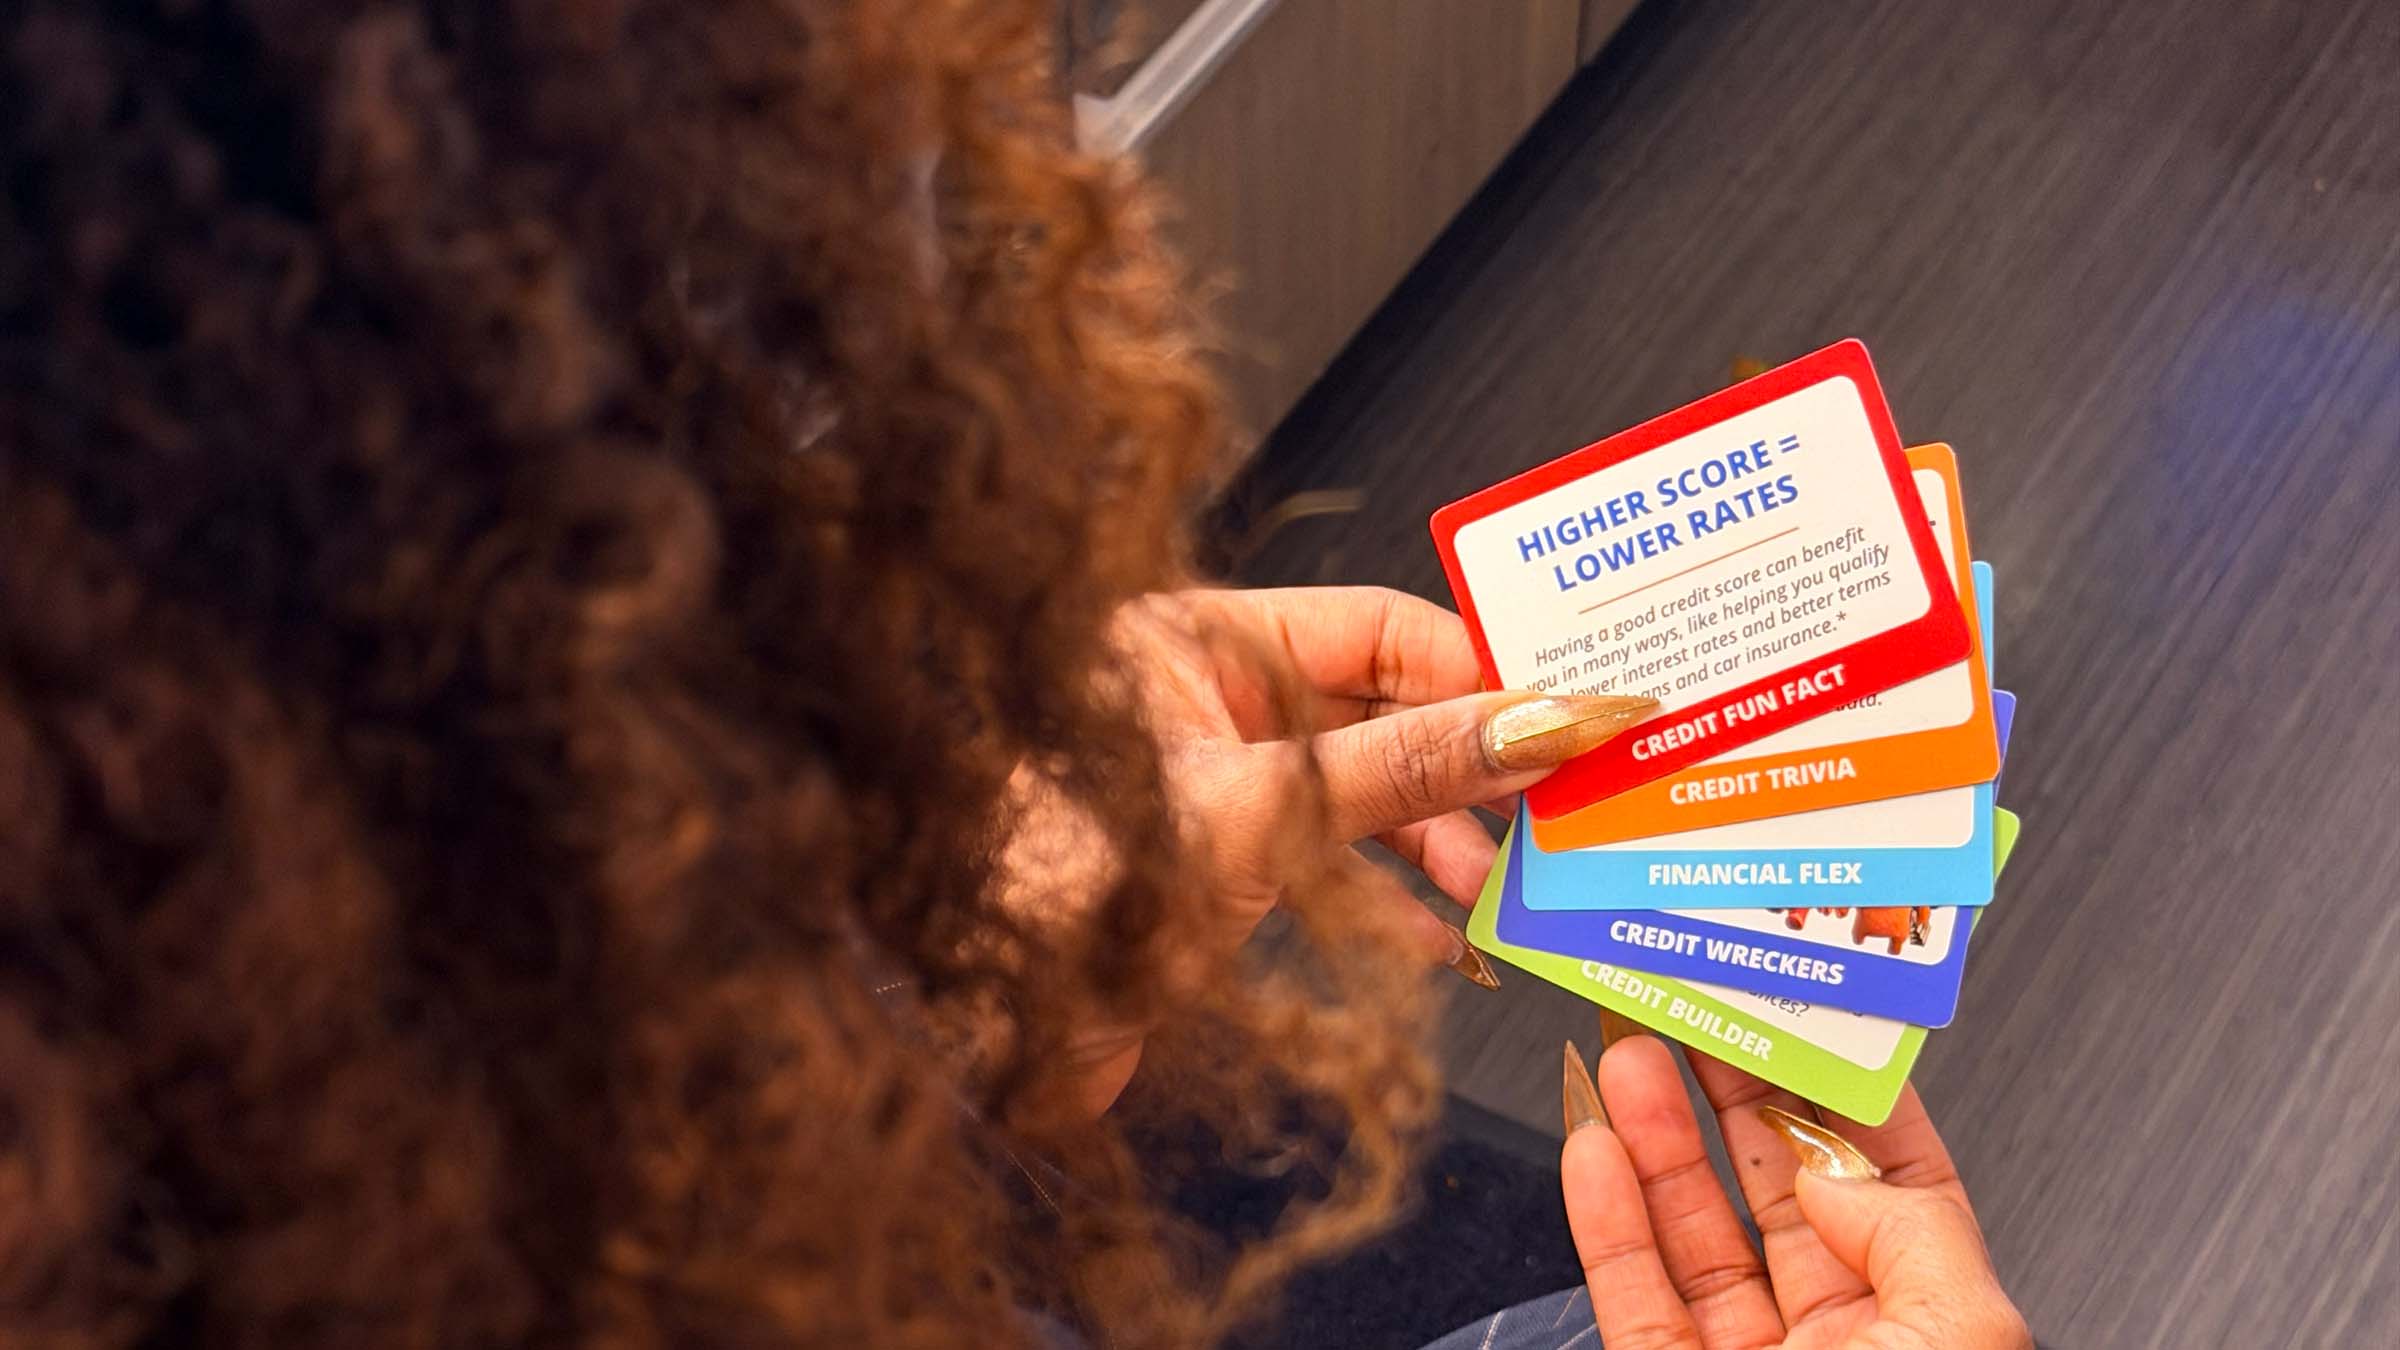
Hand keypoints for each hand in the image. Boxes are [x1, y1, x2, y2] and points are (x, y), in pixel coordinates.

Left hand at [1007, 586, 1652, 1110]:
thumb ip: (1406, 769)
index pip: (1376, 628)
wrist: (971, 1036)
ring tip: (1505, 889)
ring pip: (1362, 795)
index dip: (1480, 671)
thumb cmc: (1065, 894)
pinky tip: (1448, 941)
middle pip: (1380, 711)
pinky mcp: (1211, 870)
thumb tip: (1537, 721)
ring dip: (1440, 843)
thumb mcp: (1266, 813)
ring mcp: (1210, 788)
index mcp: (1194, 639)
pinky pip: (1328, 865)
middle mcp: (1203, 700)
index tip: (1570, 713)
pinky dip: (1391, 899)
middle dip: (1470, 766)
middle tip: (1556, 810)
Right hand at [1559, 1033, 2029, 1348]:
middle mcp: (1844, 1343)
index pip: (1888, 1179)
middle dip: (1727, 1092)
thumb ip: (1908, 1230)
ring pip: (1692, 1232)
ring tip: (1623, 1055)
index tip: (1798, 1012)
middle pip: (1775, 1188)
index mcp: (1933, 1324)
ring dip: (1652, 1136)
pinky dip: (1604, 1218)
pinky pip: (1633, 1296)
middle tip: (1690, 1009)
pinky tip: (1592, 1151)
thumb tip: (1833, 1166)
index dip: (1839, 1092)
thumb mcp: (1962, 1339)